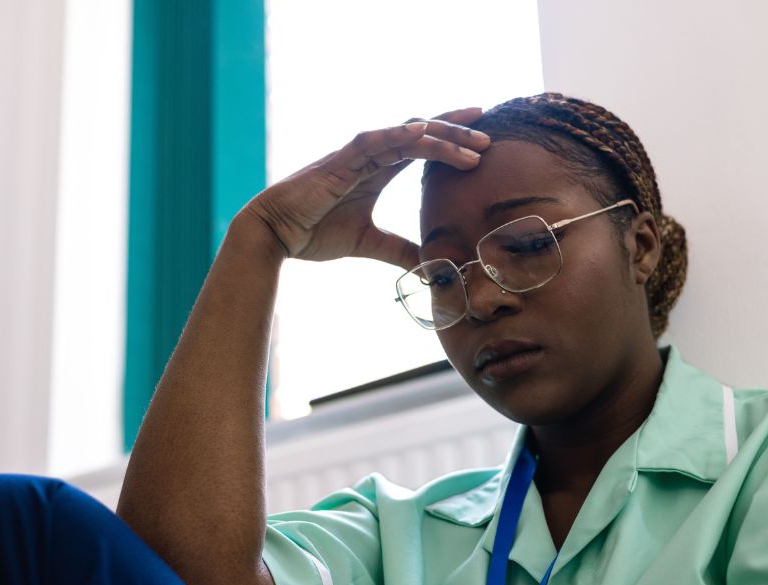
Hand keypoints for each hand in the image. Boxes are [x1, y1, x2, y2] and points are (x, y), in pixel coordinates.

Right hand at [243, 107, 489, 270]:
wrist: (277, 235)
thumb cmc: (316, 232)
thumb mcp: (370, 243)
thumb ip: (400, 250)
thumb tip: (429, 268)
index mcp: (379, 169)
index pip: (424, 147)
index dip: (453, 142)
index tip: (484, 144)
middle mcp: (372, 156)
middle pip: (423, 133)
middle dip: (457, 133)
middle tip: (490, 139)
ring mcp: (358, 154)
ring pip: (407, 134)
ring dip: (442, 136)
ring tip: (473, 143)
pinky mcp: (341, 159)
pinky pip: (375, 140)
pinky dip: (399, 134)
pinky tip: (423, 132)